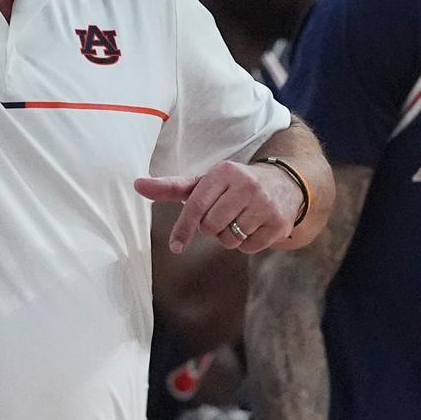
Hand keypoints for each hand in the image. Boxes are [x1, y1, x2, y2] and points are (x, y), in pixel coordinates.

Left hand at [136, 161, 301, 255]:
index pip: (196, 206)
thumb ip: (171, 186)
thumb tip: (136, 184)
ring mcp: (265, 204)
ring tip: (239, 219)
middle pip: (211, 227)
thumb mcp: (205, 182)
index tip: (176, 246)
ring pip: (230, 240)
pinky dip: (247, 243)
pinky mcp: (279, 223)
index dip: (183, 228)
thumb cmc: (232, 185)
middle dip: (211, 228)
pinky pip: (249, 248)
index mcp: (224, 172)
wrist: (284, 183)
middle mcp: (246, 185)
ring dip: (229, 236)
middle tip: (222, 215)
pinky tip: (254, 226)